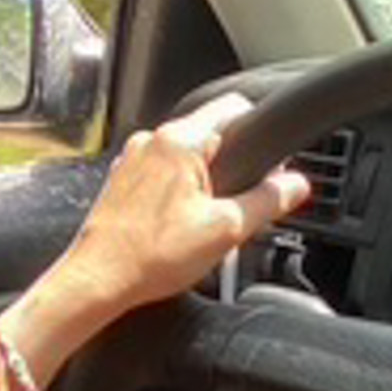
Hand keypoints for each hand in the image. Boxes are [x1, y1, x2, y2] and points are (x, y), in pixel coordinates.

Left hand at [40, 89, 310, 338]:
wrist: (96, 282)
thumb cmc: (149, 256)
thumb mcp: (227, 229)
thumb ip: (268, 201)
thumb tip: (295, 185)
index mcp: (178, 140)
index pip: (235, 108)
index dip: (262, 132)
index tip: (273, 163)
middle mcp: (151, 142)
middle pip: (211, 136)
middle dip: (234, 166)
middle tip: (240, 206)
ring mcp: (133, 161)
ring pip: (186, 159)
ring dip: (206, 184)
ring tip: (206, 224)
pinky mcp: (122, 183)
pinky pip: (163, 177)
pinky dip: (180, 196)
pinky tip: (180, 230)